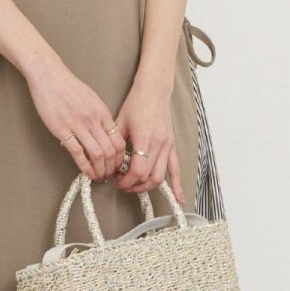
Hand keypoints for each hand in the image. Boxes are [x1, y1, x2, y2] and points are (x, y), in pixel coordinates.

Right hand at [24, 55, 126, 182]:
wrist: (49, 75)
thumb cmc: (68, 87)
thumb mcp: (91, 99)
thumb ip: (99, 117)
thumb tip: (104, 134)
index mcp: (102, 113)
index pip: (119, 141)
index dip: (120, 158)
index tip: (117, 167)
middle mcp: (93, 120)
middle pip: (111, 150)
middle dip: (112, 168)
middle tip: (109, 176)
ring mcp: (78, 125)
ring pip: (97, 154)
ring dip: (100, 170)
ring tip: (99, 177)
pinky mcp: (62, 129)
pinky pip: (77, 152)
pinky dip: (84, 166)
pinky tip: (86, 173)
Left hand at [109, 81, 184, 204]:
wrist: (154, 91)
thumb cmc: (136, 104)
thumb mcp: (120, 122)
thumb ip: (116, 144)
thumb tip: (109, 164)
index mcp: (145, 138)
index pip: (138, 170)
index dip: (126, 180)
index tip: (116, 180)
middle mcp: (159, 144)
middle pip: (149, 177)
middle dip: (134, 186)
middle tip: (121, 185)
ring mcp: (168, 146)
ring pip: (161, 177)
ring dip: (147, 187)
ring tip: (134, 186)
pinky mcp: (172, 146)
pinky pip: (176, 169)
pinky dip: (177, 186)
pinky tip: (180, 199)